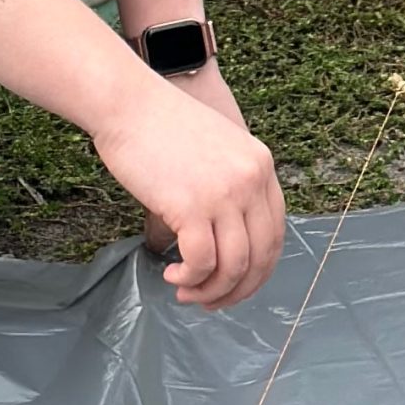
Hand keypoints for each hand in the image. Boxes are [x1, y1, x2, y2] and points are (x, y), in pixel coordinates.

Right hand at [94, 68, 284, 305]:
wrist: (128, 104)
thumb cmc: (161, 127)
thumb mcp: (217, 149)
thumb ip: (232, 186)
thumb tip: (227, 238)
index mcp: (262, 166)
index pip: (276, 233)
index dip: (257, 269)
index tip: (234, 283)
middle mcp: (252, 180)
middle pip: (261, 255)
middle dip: (237, 289)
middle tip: (210, 301)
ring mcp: (225, 194)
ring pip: (233, 267)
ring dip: (210, 290)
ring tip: (185, 291)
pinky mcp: (192, 207)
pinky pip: (202, 263)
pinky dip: (189, 278)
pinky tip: (172, 276)